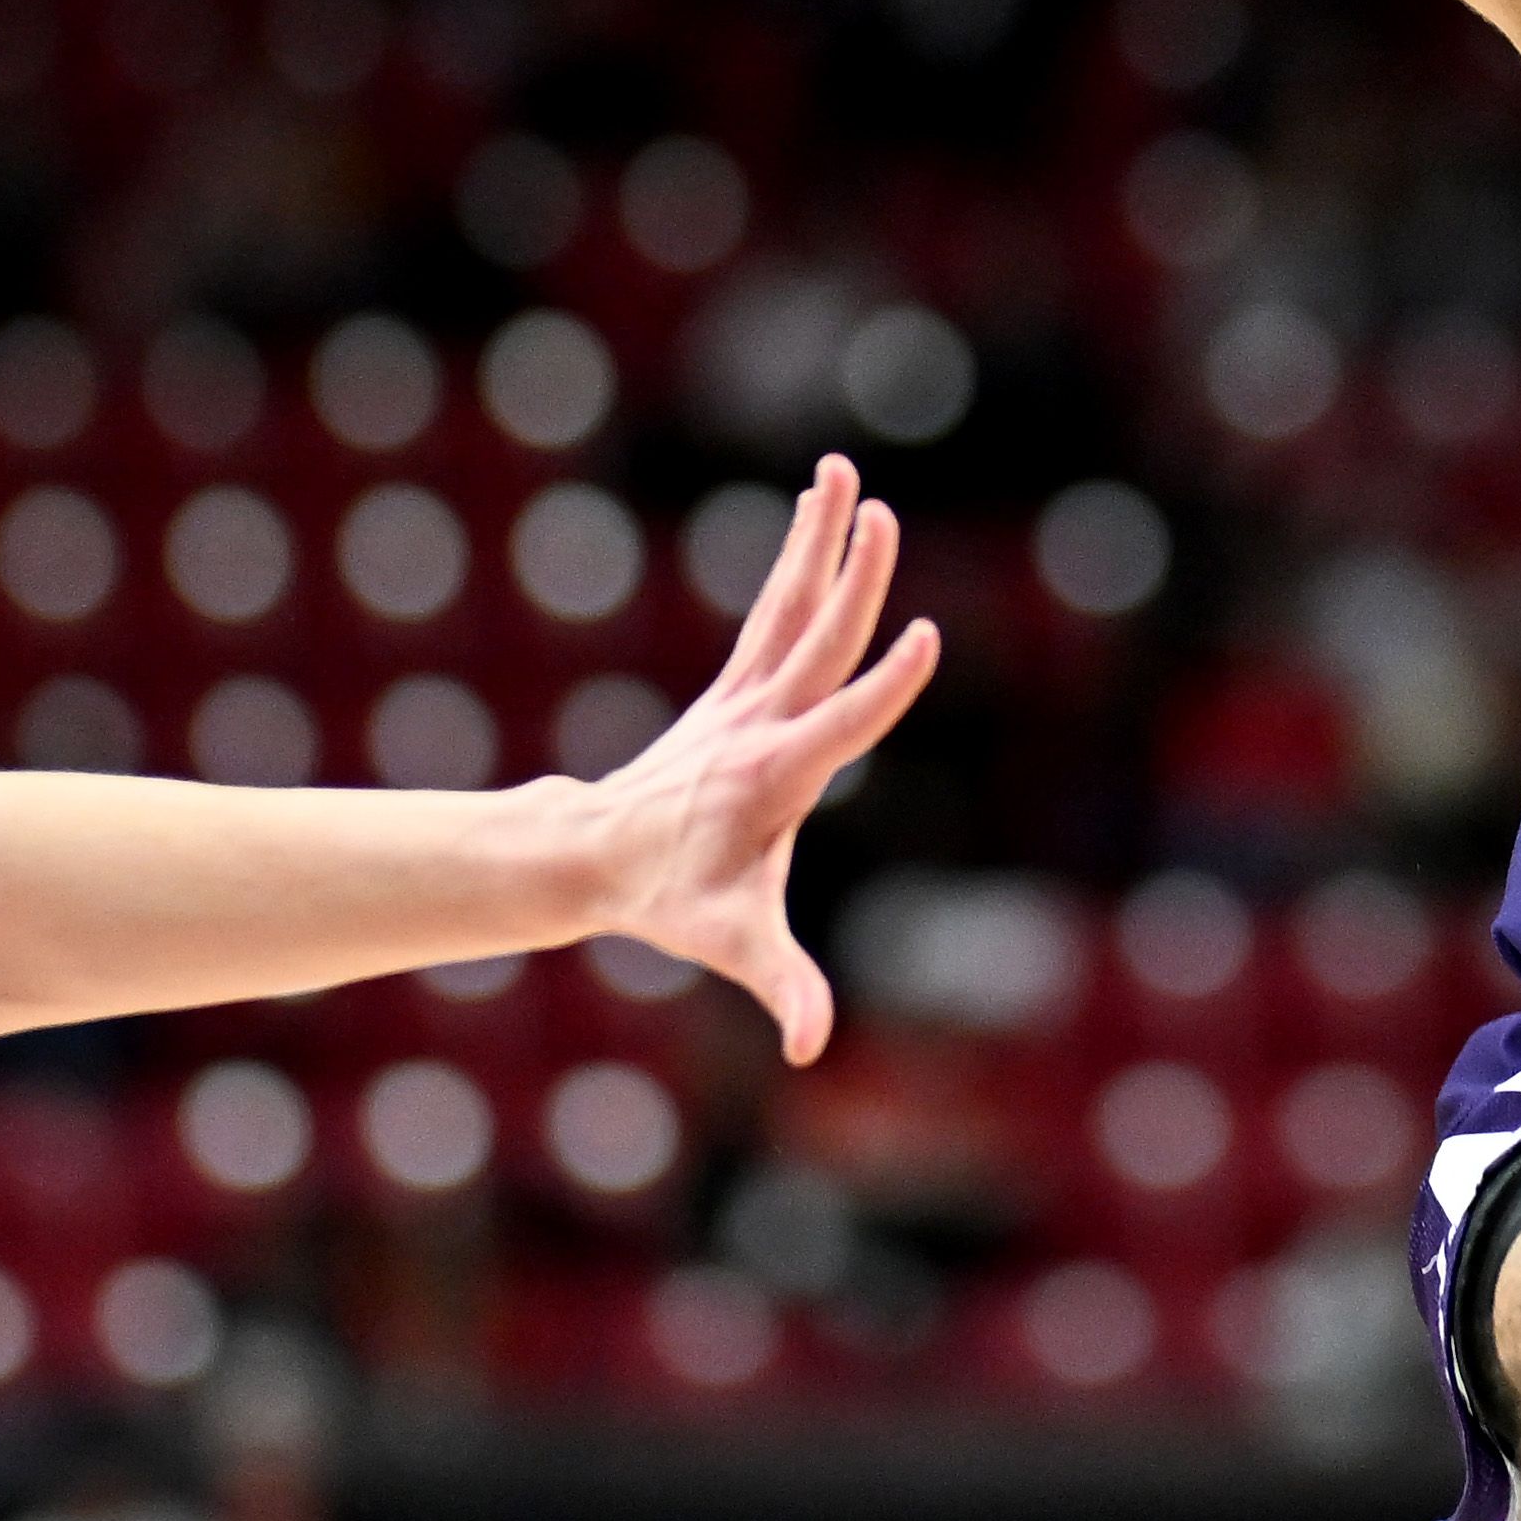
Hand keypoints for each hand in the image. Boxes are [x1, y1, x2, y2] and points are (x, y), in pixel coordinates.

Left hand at [580, 461, 938, 1061]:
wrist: (595, 855)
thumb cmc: (676, 902)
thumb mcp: (733, 944)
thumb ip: (782, 987)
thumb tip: (810, 1049)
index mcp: (776, 774)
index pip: (842, 721)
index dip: (886, 685)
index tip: (925, 634)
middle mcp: (760, 721)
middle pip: (817, 637)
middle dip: (852, 577)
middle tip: (881, 511)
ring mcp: (745, 696)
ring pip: (791, 604)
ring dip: (820, 538)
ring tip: (843, 471)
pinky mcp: (737, 686)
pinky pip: (776, 610)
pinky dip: (801, 559)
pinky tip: (820, 513)